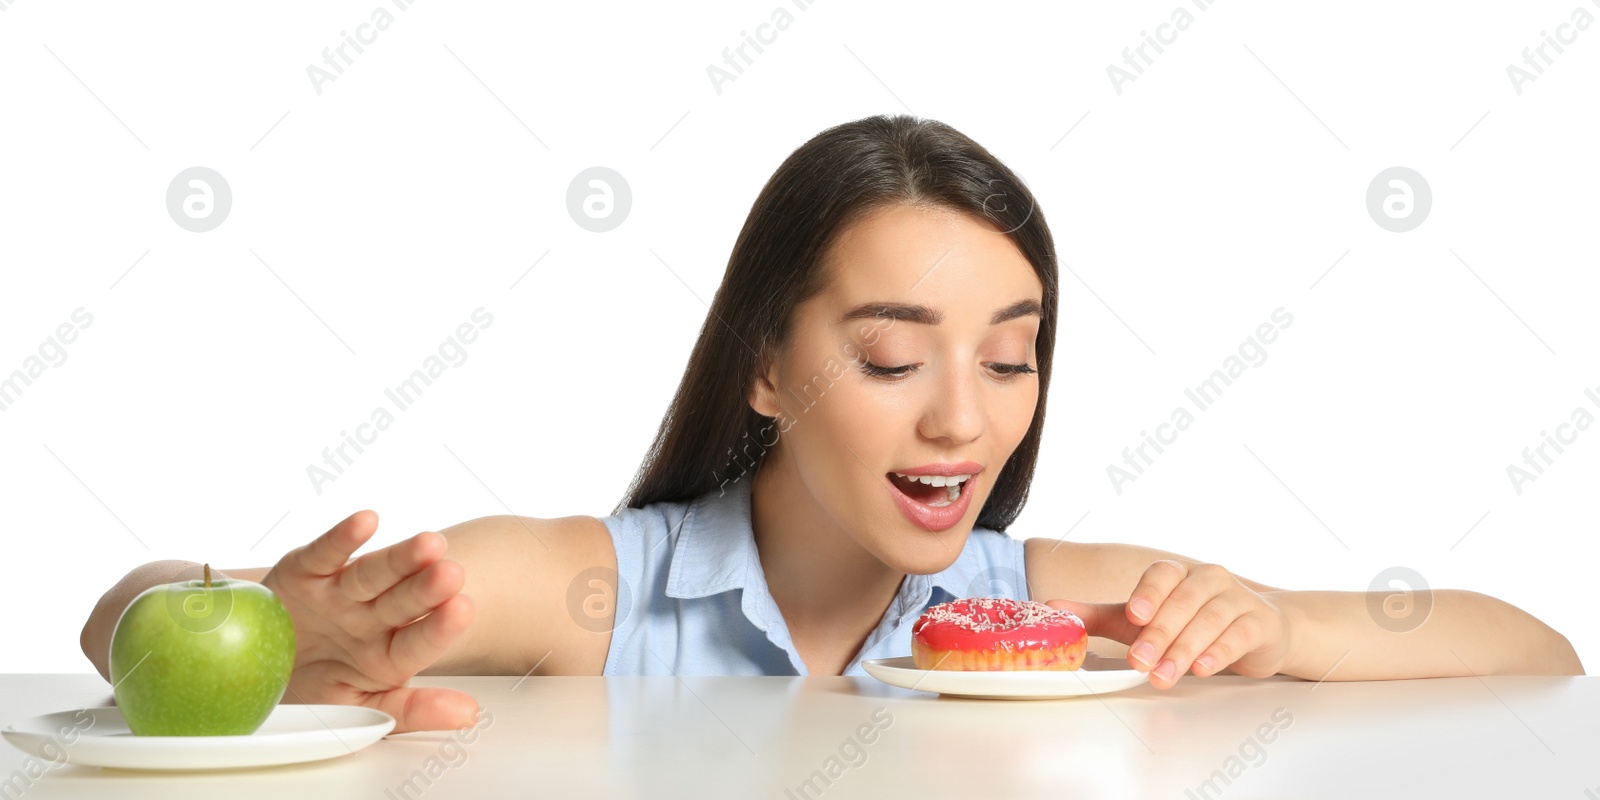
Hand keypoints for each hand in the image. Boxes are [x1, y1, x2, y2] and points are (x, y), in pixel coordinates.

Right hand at [255, 510, 477, 732]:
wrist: (258, 667)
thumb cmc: (315, 688)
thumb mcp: (360, 711)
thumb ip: (413, 711)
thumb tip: (469, 714)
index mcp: (389, 654)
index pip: (418, 641)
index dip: (439, 627)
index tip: (463, 610)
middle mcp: (371, 618)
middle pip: (403, 600)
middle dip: (427, 587)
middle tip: (453, 573)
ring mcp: (340, 594)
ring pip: (372, 574)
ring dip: (399, 558)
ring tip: (429, 544)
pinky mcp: (306, 571)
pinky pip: (325, 554)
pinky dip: (342, 538)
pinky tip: (367, 522)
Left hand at [1048, 561, 1290, 687]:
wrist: (1254, 631)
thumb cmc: (1189, 622)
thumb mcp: (1142, 619)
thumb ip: (1099, 615)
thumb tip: (1051, 607)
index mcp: (1176, 573)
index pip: (1161, 575)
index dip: (1147, 594)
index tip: (1133, 615)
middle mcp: (1207, 579)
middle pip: (1182, 603)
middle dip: (1159, 634)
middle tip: (1140, 661)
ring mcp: (1236, 599)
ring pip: (1210, 620)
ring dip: (1185, 649)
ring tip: (1164, 675)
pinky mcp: (1258, 623)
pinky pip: (1239, 634)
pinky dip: (1220, 651)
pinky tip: (1204, 668)